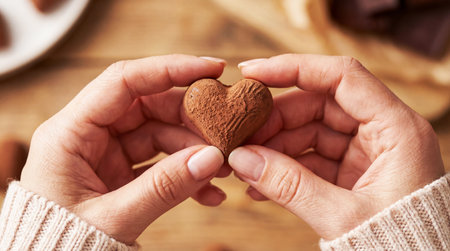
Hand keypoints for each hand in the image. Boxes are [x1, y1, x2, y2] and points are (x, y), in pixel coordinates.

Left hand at [20, 55, 229, 243]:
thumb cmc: (61, 243)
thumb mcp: (113, 218)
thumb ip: (162, 188)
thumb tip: (212, 158)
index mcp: (69, 133)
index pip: (123, 82)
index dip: (170, 69)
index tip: (212, 69)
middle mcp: (88, 134)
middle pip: (149, 106)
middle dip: (191, 120)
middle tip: (226, 135)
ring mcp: (106, 151)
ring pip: (160, 134)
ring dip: (194, 151)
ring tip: (222, 172)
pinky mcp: (119, 169)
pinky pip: (159, 160)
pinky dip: (184, 173)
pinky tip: (208, 193)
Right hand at [228, 54, 444, 239]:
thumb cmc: (401, 245)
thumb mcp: (343, 217)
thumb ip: (290, 186)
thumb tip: (240, 160)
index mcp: (397, 130)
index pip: (341, 77)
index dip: (293, 69)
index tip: (251, 73)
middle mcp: (383, 133)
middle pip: (319, 104)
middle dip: (275, 120)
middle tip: (240, 136)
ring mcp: (367, 152)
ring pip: (310, 132)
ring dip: (275, 147)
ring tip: (244, 167)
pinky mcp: (354, 171)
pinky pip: (313, 159)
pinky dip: (286, 169)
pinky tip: (260, 186)